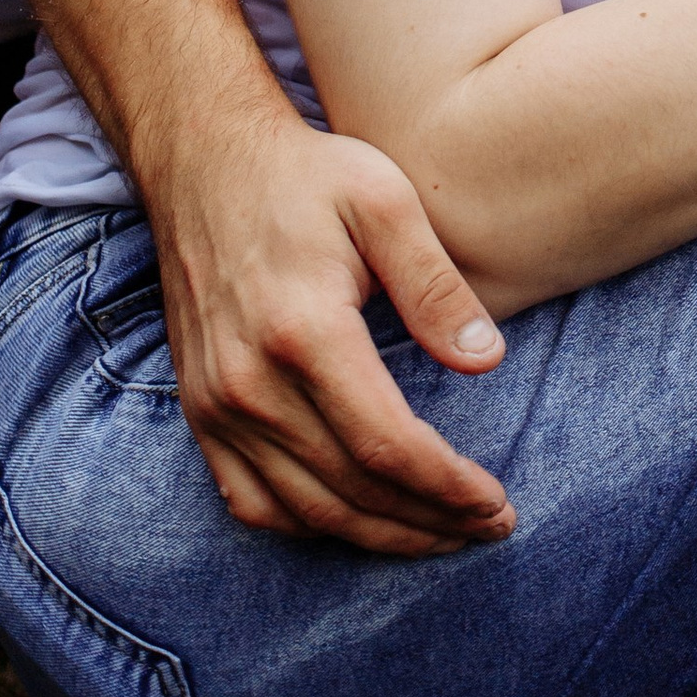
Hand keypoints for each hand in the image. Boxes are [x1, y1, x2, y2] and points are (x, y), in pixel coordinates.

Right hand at [144, 101, 516, 554]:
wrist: (204, 160)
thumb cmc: (306, 176)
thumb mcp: (385, 201)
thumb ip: (435, 285)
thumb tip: (487, 361)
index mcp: (302, 330)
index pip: (385, 443)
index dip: (447, 487)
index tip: (498, 504)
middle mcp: (248, 382)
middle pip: (350, 490)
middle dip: (429, 521)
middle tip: (490, 526)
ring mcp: (214, 405)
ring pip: (304, 510)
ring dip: (379, 535)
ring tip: (443, 533)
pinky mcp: (198, 412)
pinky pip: (251, 501)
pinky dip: (310, 526)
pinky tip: (361, 520)